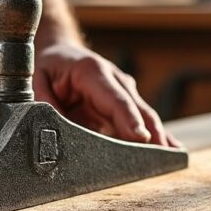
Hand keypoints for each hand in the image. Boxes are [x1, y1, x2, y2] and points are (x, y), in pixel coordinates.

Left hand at [33, 42, 179, 146]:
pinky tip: (172, 151)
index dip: (129, 119)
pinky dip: (157, 136)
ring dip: (159, 137)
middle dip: (151, 133)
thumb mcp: (37, 80)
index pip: (115, 98)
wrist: (61, 51)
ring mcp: (124, 91)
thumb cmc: (50, 67)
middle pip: (137, 109)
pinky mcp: (126, 104)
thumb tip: (54, 128)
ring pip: (145, 116)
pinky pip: (143, 122)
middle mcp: (115, 80)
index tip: (141, 137)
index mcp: (92, 71)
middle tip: (162, 158)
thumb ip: (45, 103)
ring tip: (173, 159)